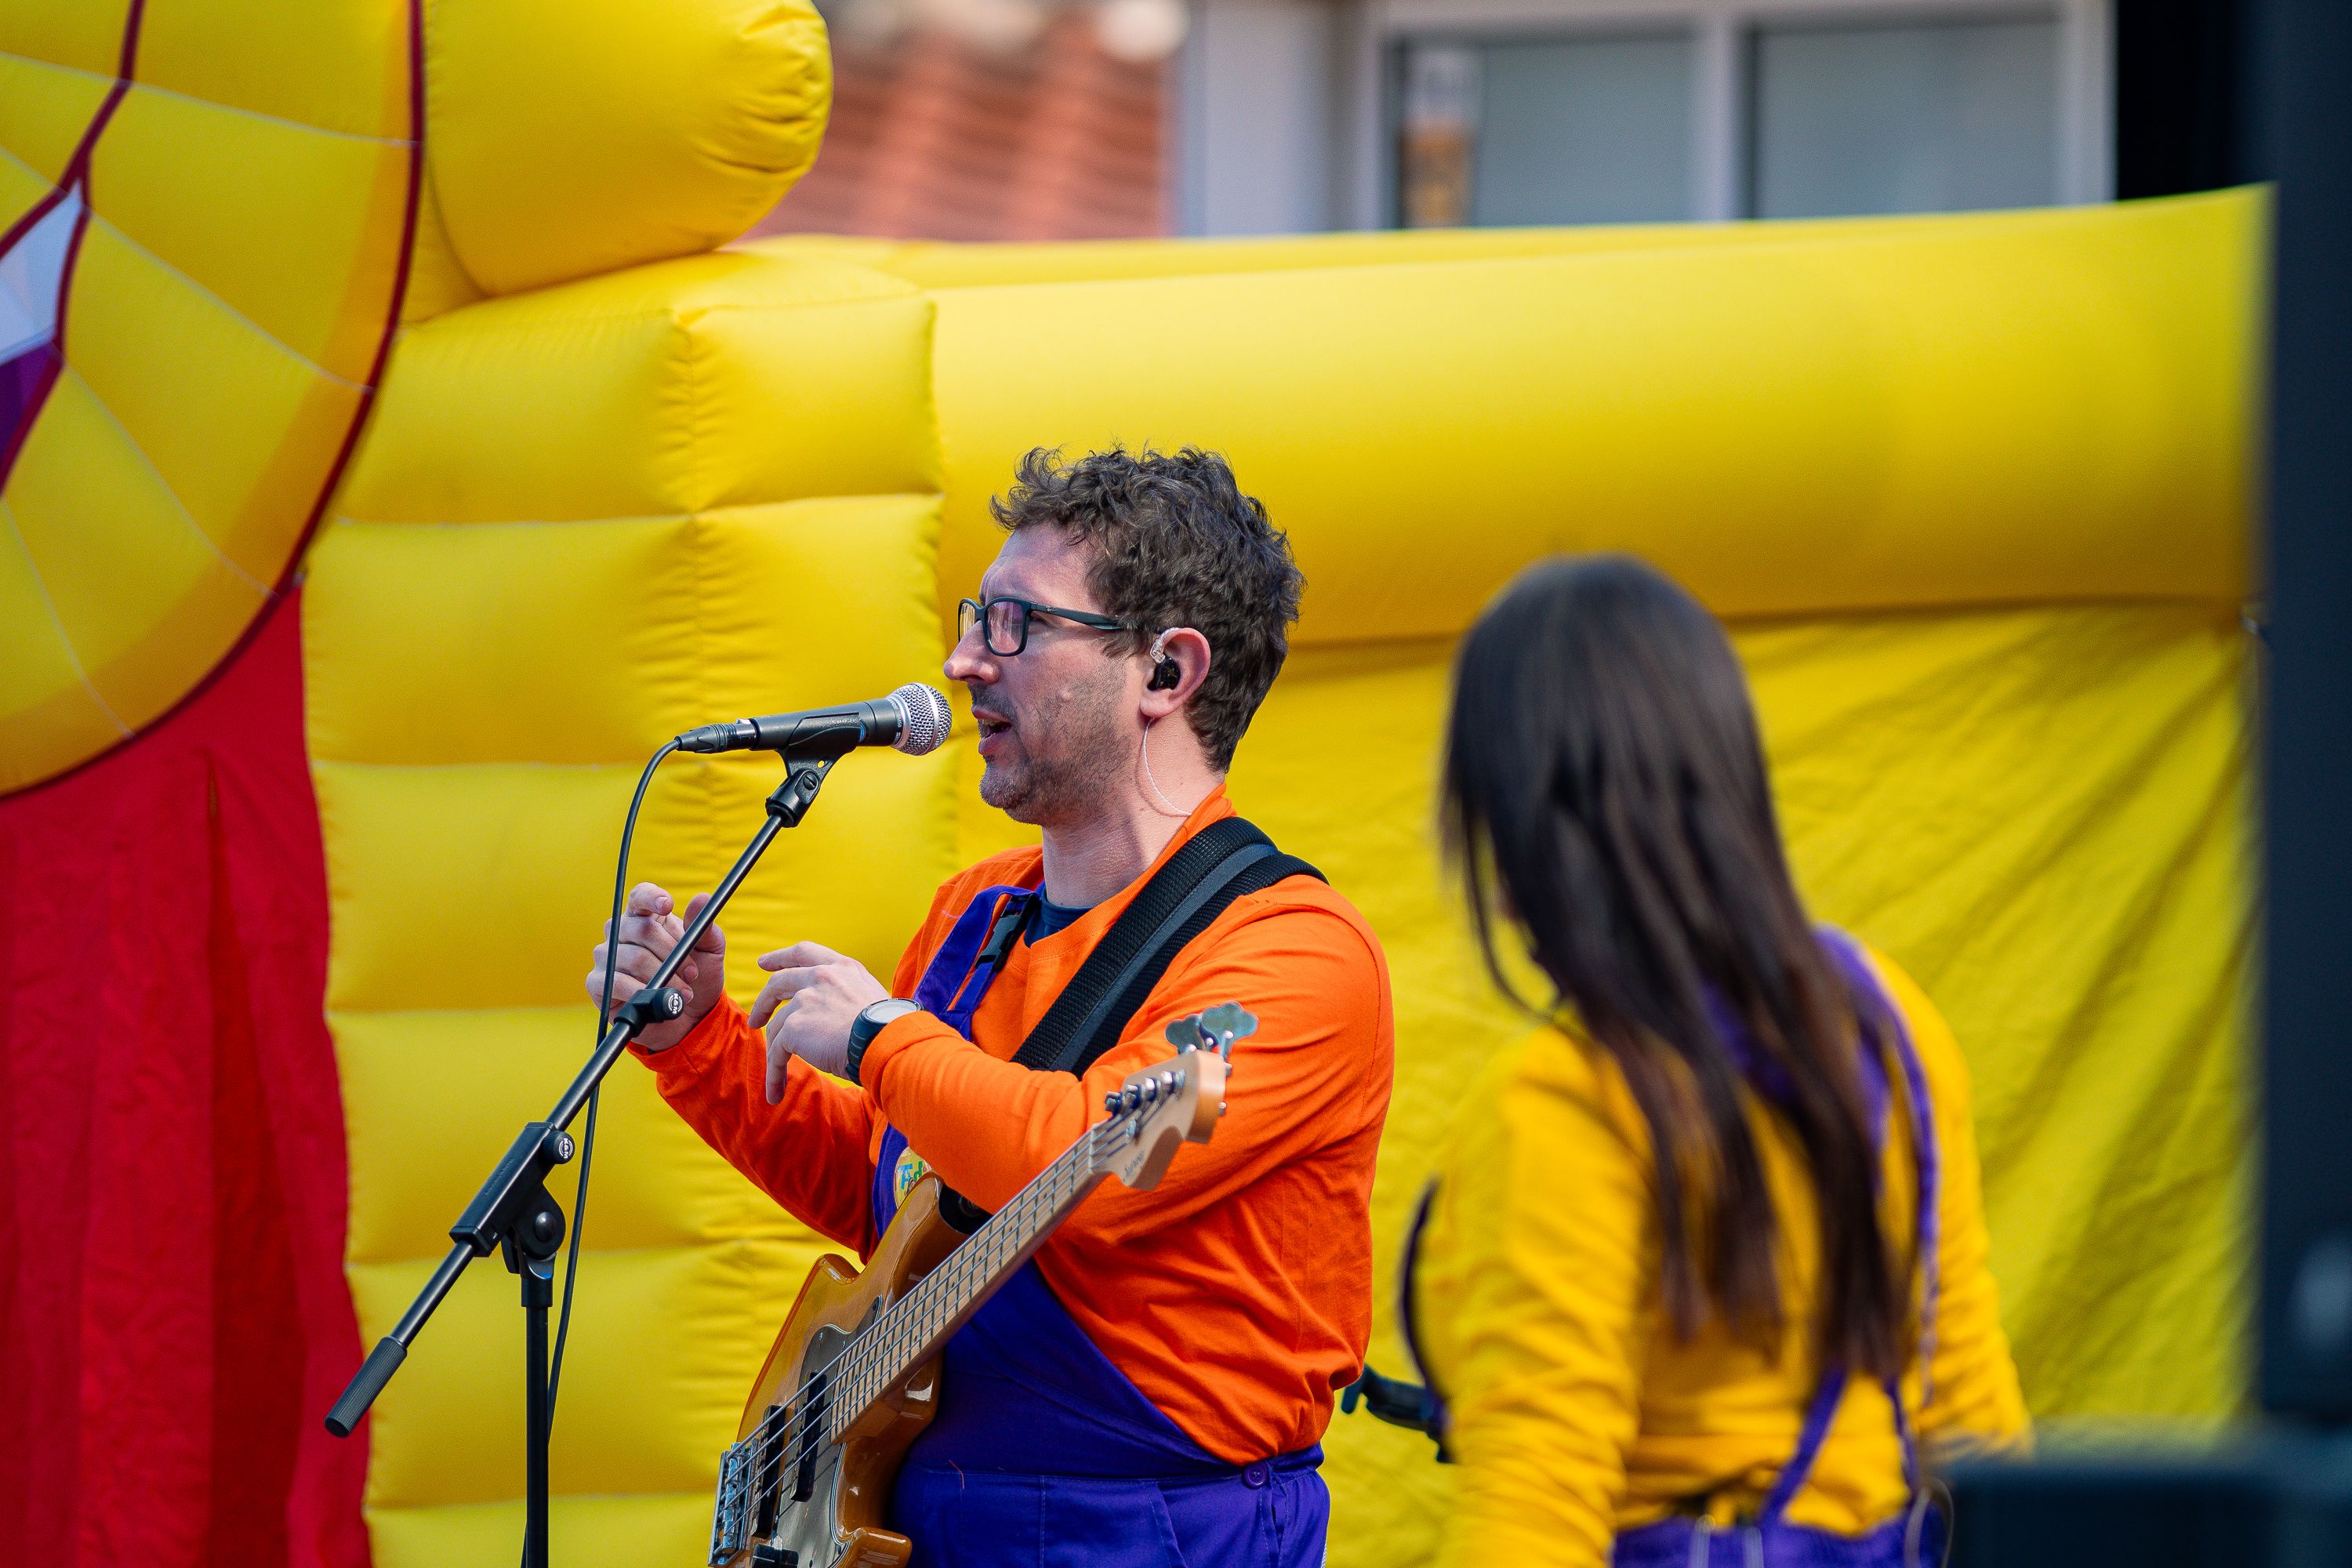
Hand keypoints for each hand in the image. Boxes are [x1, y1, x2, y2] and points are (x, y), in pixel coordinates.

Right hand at [585, 883, 726, 1051]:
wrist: (688, 1018)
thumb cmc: (695, 979)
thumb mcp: (709, 952)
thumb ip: (704, 927)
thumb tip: (702, 899)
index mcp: (647, 917)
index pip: (640, 896)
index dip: (651, 897)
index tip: (668, 905)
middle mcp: (621, 933)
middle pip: (642, 929)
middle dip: (672, 952)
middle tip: (692, 973)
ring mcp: (607, 957)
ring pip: (634, 958)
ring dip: (663, 977)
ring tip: (682, 992)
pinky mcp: (597, 983)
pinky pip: (616, 982)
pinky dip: (641, 992)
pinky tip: (656, 999)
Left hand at [748, 941, 886, 1098]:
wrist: (887, 1042)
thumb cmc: (889, 1029)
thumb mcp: (871, 997)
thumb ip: (848, 994)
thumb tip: (837, 1013)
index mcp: (842, 967)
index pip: (804, 952)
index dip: (781, 958)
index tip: (764, 963)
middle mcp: (821, 977)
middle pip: (779, 982)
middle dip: (764, 1001)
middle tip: (756, 1018)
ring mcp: (805, 999)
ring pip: (778, 1026)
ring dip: (775, 1051)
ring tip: (777, 1073)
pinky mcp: (794, 1026)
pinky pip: (776, 1053)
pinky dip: (773, 1074)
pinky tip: (775, 1093)